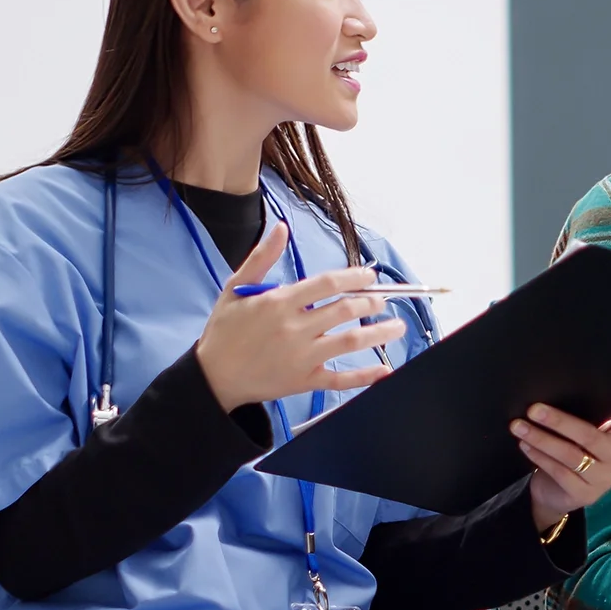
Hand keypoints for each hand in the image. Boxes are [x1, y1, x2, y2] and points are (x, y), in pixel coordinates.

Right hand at [196, 223, 405, 411]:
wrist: (212, 376)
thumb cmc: (224, 331)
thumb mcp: (235, 288)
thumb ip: (261, 258)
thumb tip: (281, 229)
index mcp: (279, 302)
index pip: (327, 284)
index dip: (354, 278)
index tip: (370, 277)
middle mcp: (295, 328)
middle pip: (344, 310)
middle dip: (370, 303)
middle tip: (383, 300)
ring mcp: (302, 356)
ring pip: (350, 341)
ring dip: (379, 333)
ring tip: (398, 326)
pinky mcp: (304, 380)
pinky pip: (340, 379)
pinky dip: (364, 376)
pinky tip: (385, 370)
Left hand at [512, 375, 610, 531]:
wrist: (557, 495)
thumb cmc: (571, 455)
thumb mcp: (581, 437)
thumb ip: (583, 420)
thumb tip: (556, 391)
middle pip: (590, 436)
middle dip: (559, 421)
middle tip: (534, 409)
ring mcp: (603, 480)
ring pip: (570, 455)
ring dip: (542, 439)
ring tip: (519, 427)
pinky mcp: (585, 495)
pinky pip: (560, 472)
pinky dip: (540, 457)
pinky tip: (525, 446)